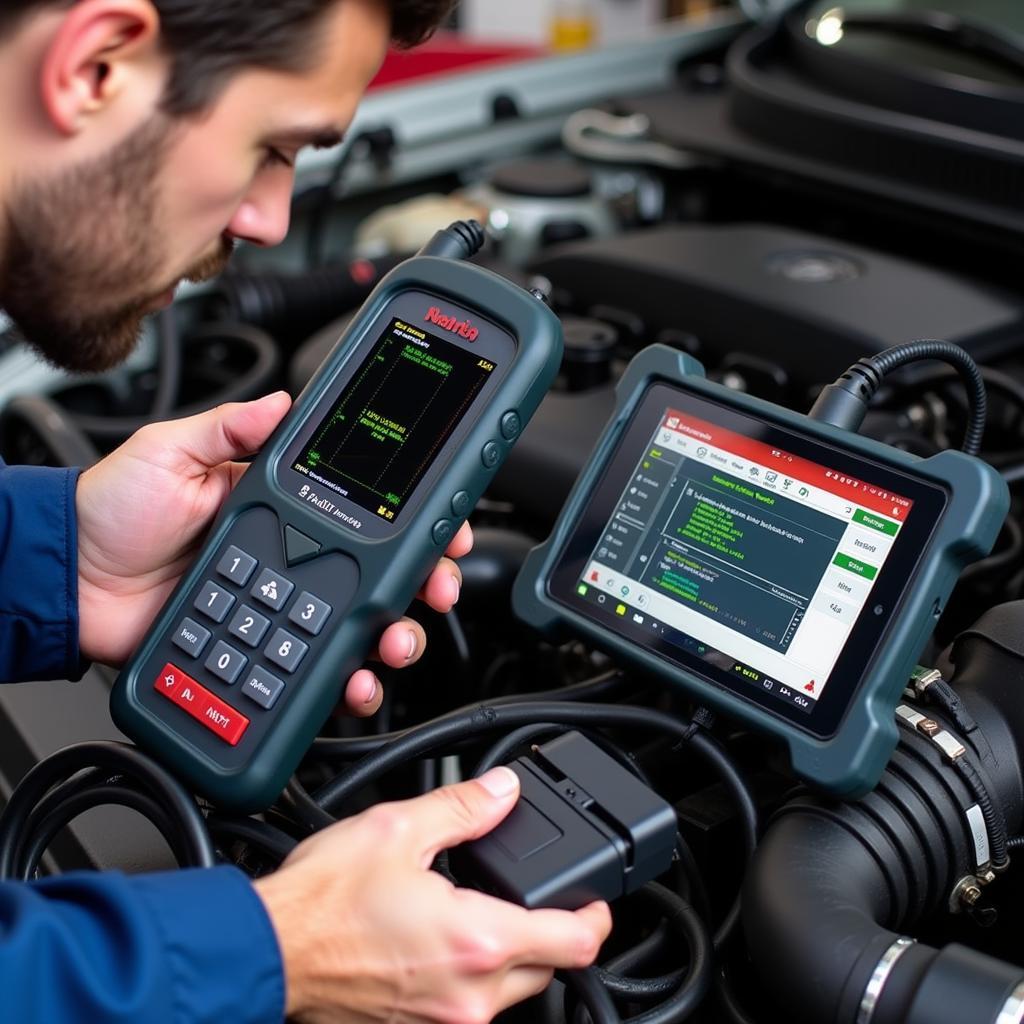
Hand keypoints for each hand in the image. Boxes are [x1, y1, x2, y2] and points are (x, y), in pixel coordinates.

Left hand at [76, 394, 471, 711]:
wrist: (70, 581)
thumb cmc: (115, 512)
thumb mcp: (170, 452)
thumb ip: (227, 427)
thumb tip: (281, 402)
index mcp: (283, 506)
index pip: (365, 510)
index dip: (413, 521)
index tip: (444, 530)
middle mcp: (294, 557)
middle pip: (380, 575)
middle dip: (424, 585)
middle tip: (436, 589)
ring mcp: (284, 607)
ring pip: (360, 627)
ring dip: (395, 637)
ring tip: (395, 642)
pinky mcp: (265, 651)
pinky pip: (317, 670)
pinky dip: (345, 681)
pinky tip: (353, 680)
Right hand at [254, 769, 611, 1022]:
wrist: (269, 951)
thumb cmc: (323, 901)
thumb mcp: (398, 828)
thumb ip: (463, 808)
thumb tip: (503, 791)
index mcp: (476, 942)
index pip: (574, 943)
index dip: (597, 918)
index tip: (597, 901)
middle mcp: (469, 996)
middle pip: (548, 970)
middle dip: (553, 932)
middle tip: (537, 895)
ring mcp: (444, 1022)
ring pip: (511, 993)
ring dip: (513, 955)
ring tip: (486, 911)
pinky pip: (471, 1008)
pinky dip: (475, 975)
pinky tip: (448, 942)